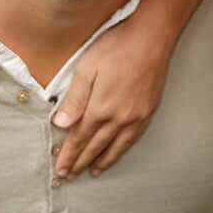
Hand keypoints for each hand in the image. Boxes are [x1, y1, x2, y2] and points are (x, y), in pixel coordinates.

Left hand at [52, 13, 175, 177]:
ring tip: (91, 172)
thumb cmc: (117, 47)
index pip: (79, 138)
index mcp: (100, 108)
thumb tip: (60, 124)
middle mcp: (119, 118)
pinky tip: (116, 153)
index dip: (69, 155)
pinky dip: (122, 150)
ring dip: (102, 161)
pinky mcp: (148, 111)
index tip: (60, 168)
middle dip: (81, 162)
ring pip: (116, 147)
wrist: (152, 38)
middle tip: (69, 175)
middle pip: (96, 146)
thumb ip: (74, 99)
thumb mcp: (87, 68)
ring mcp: (136, 116)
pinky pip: (133, 139)